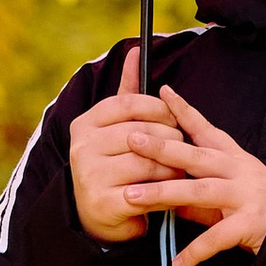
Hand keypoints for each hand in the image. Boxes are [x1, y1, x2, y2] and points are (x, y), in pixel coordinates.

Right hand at [69, 47, 185, 244]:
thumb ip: (129, 90)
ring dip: (172, 168)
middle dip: (170, 141)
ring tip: (179, 171)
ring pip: (148, 162)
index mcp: (85, 123)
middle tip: (183, 149)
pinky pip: (148, 191)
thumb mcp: (118, 126)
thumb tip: (137, 49)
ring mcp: (90, 175)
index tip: (174, 121)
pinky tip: (171, 192)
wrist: (98, 216)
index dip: (159, 110)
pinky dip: (166, 192)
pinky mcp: (103, 203)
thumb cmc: (115, 163)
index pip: (128, 104)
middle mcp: (82, 147)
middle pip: (142, 132)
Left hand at [124, 85, 265, 265]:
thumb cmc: (256, 204)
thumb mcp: (226, 187)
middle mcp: (237, 171)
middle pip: (195, 155)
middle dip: (162, 148)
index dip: (183, 111)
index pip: (204, 129)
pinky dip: (195, 252)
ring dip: (164, 193)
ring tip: (133, 197)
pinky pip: (217, 238)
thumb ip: (193, 184)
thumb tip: (157, 184)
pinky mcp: (250, 224)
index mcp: (232, 157)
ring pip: (199, 191)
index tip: (161, 92)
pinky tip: (177, 263)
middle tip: (131, 139)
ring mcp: (244, 196)